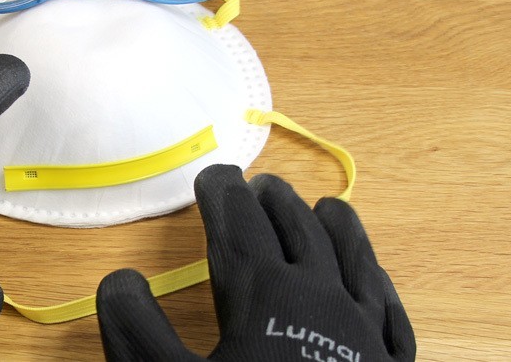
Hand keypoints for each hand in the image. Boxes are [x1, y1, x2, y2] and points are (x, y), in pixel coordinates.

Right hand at [96, 166, 414, 360]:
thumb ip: (137, 329)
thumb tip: (120, 279)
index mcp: (265, 293)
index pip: (239, 224)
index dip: (222, 193)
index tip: (212, 176)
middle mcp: (322, 299)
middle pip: (297, 230)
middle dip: (273, 203)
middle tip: (258, 187)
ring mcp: (365, 334)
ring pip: (353, 260)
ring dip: (333, 228)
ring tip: (324, 207)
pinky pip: (390, 311)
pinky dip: (378, 285)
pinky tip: (376, 282)